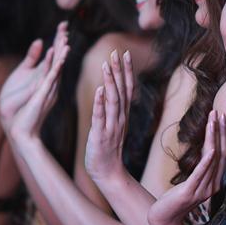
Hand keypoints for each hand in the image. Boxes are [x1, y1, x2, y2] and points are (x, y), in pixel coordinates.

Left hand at [1, 22, 68, 142]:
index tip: (62, 25)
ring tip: (65, 41)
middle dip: (60, 43)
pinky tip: (57, 59)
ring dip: (60, 55)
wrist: (19, 129)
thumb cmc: (20, 107)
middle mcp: (50, 83)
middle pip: (58, 59)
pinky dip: (54, 69)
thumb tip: (39, 41)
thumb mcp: (23, 77)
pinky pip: (49, 80)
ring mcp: (47, 90)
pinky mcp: (41, 96)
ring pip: (56, 68)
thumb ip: (32, 59)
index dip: (58, 40)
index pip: (55, 56)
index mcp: (47, 78)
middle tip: (65, 27)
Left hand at [85, 49, 133, 183]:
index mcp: (122, 114)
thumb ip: (113, 107)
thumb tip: (108, 89)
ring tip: (106, 65)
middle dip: (119, 71)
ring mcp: (112, 127)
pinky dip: (100, 104)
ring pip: (113, 101)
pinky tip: (98, 91)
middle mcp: (120, 118)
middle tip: (116, 52)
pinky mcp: (101, 136)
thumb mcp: (113, 124)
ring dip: (110, 82)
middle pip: (122, 90)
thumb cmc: (107, 148)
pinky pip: (101, 118)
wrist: (107, 172)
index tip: (124, 53)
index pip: (127, 88)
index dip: (126, 70)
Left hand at [148, 111, 225, 224]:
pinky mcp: (190, 192)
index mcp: (214, 183)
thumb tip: (206, 152)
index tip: (220, 118)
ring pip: (212, 159)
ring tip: (212, 120)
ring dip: (213, 138)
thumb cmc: (175, 200)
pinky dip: (207, 161)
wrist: (164, 220)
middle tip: (217, 113)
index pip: (223, 155)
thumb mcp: (191, 182)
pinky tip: (210, 149)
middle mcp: (213, 186)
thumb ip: (201, 170)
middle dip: (220, 132)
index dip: (222, 135)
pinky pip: (200, 174)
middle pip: (221, 154)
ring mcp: (202, 190)